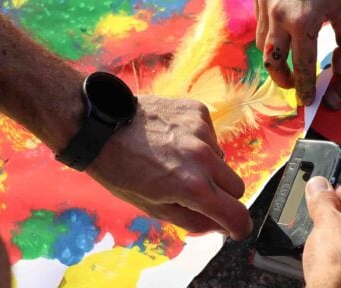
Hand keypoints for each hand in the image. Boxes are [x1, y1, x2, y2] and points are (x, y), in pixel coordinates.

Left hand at [87, 95, 251, 239]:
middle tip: (198, 194)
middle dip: (223, 195)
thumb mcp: (152, 207)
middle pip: (237, 186)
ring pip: (222, 159)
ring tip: (176, 160)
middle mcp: (204, 157)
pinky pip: (210, 135)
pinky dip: (198, 142)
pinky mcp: (198, 111)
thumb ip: (191, 220)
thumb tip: (217, 225)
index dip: (239, 227)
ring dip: (207, 165)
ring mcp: (203, 131)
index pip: (236, 213)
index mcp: (193, 187)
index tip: (235, 228)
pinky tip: (174, 140)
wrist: (101, 127)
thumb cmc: (119, 170)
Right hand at [253, 0, 340, 105]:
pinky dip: (270, 34)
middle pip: (273, 61)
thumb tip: (339, 69)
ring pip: (263, 43)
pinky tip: (283, 34)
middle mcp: (279, 14)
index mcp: (304, 22)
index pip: (302, 66)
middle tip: (292, 86)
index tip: (307, 101)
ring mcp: (265, 2)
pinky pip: (261, 21)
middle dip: (282, 79)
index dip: (305, 87)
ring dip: (274, 58)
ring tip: (287, 64)